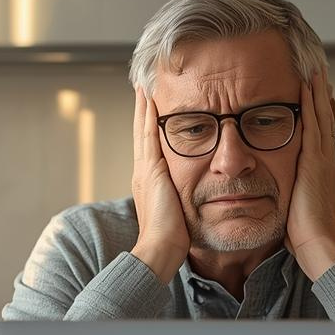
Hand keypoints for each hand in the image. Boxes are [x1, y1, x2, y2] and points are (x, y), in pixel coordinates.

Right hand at [130, 85, 189, 281]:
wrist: (161, 248)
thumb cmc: (173, 237)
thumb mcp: (178, 211)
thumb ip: (180, 198)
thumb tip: (194, 193)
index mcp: (148, 181)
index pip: (148, 147)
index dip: (147, 127)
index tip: (150, 108)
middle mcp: (142, 172)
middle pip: (141, 133)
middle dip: (142, 111)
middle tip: (141, 88)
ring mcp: (145, 169)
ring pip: (143, 130)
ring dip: (144, 107)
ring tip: (144, 87)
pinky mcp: (151, 170)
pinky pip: (149, 136)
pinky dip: (148, 117)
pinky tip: (151, 100)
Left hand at [286, 65, 334, 278]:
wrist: (318, 244)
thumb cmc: (304, 234)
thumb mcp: (297, 207)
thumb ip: (292, 193)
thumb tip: (282, 191)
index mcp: (323, 172)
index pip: (323, 136)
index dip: (322, 114)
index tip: (319, 95)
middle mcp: (327, 161)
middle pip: (326, 120)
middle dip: (323, 96)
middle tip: (321, 72)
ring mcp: (324, 159)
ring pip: (322, 117)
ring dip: (318, 92)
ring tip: (317, 70)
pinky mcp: (315, 161)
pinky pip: (313, 124)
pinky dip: (311, 103)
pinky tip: (308, 86)